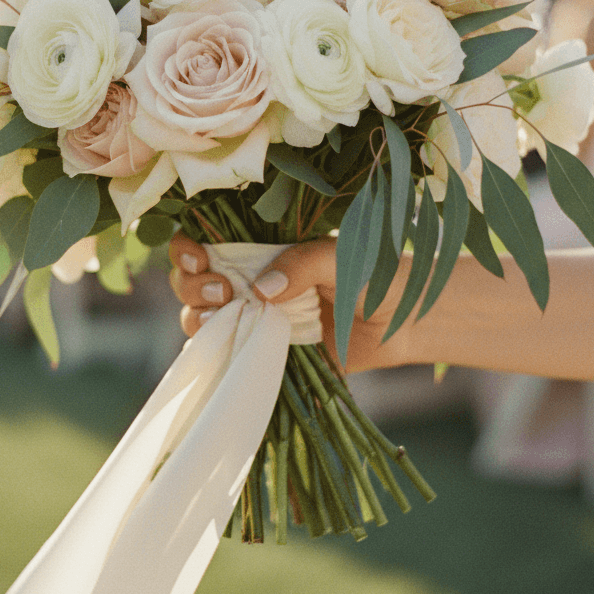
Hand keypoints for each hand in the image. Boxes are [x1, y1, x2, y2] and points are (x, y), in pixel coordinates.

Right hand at [168, 233, 403, 373]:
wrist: (405, 322)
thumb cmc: (376, 276)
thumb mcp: (340, 257)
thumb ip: (302, 264)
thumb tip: (261, 290)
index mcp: (261, 247)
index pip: (207, 241)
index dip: (188, 248)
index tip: (199, 258)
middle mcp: (249, 280)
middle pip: (191, 279)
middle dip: (191, 284)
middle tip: (221, 291)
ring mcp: (255, 318)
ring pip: (201, 316)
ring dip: (197, 316)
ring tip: (222, 316)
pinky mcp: (266, 352)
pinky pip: (228, 353)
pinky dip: (216, 352)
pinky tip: (224, 348)